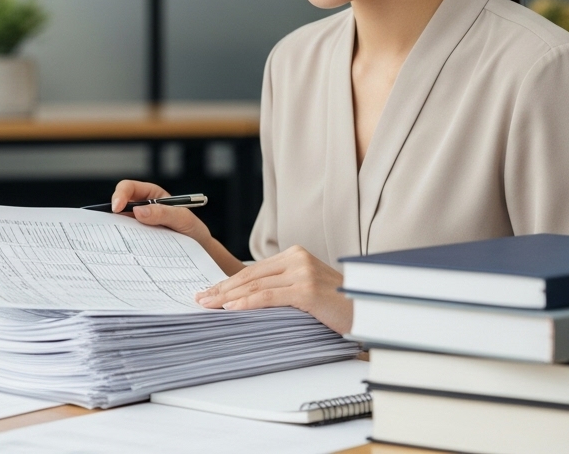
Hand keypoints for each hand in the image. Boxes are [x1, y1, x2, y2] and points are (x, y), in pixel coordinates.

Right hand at [110, 180, 212, 244]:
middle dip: (111, 215)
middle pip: (119, 206)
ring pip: (119, 224)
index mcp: (152, 195)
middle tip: (110, 227)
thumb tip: (138, 211)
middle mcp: (141, 208)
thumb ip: (164, 213)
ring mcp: (138, 226)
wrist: (200, 252)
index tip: (117, 208)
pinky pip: (124, 240)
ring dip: (116, 231)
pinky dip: (121, 244)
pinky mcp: (137, 242)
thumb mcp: (183, 219)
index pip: (129, 188)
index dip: (120, 194)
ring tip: (116, 241)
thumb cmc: (193, 230)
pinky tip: (123, 251)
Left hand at [194, 245, 351, 333]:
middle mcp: (297, 258)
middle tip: (200, 299)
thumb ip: (280, 289)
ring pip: (255, 285)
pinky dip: (247, 303)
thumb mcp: (304, 291)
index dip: (228, 282)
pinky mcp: (306, 289)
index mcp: (295, 255)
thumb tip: (244, 301)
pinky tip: (230, 309)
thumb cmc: (336, 307)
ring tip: (208, 305)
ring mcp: (303, 272)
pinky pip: (268, 296)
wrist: (367, 313)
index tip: (208, 292)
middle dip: (221, 289)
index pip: (253, 270)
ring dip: (227, 297)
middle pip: (250, 275)